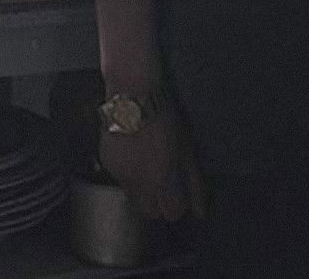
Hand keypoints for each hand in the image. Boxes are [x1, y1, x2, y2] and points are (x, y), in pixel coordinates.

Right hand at [97, 103, 207, 222]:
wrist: (132, 96)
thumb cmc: (164, 116)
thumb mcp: (186, 148)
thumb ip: (194, 182)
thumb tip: (200, 210)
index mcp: (162, 179)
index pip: (172, 212)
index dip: (179, 202)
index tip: (181, 190)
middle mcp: (139, 184)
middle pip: (151, 212)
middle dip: (160, 202)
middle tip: (166, 179)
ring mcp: (121, 176)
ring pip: (134, 199)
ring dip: (143, 190)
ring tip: (150, 163)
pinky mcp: (108, 166)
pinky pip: (121, 181)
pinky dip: (129, 175)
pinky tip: (135, 154)